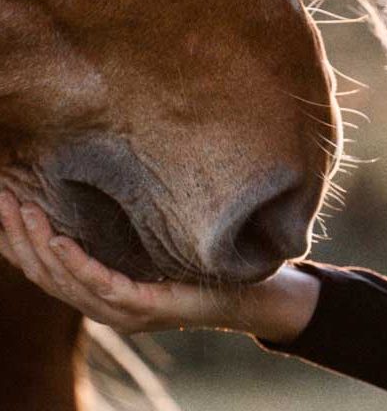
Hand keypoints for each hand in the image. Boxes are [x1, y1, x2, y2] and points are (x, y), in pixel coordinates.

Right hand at [0, 191, 320, 340]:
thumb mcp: (154, 244)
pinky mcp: (146, 308)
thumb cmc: (201, 265)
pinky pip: (102, 286)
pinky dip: (76, 264)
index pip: (48, 269)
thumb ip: (123, 231)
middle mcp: (107, 306)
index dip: (19, 240)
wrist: (249, 293)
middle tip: (1, 199)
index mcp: (104, 291)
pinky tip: (59, 240)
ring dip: (38, 245)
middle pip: (46, 275)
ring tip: (20, 211)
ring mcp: (124, 312)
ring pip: (65, 282)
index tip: (2, 205)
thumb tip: (100, 188)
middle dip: (19, 237)